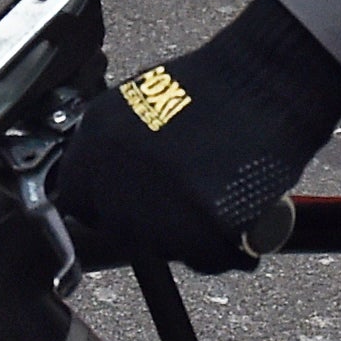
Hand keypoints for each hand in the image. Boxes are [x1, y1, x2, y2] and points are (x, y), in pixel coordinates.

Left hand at [51, 0, 340, 272]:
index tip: (127, 206)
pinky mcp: (199, 228)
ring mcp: (157, 207)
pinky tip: (236, 219)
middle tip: (183, 204)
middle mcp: (117, 178)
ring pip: (163, 249)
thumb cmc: (212, 86)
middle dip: (150, 224)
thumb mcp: (136, 103)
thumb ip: (108, 146)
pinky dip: (223, 249)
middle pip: (120, 230)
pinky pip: (206, 259)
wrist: (264, 81)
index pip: (76, 200)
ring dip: (187, 238)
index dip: (105, 206)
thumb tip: (98, 181)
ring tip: (215, 203)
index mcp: (95, 141)